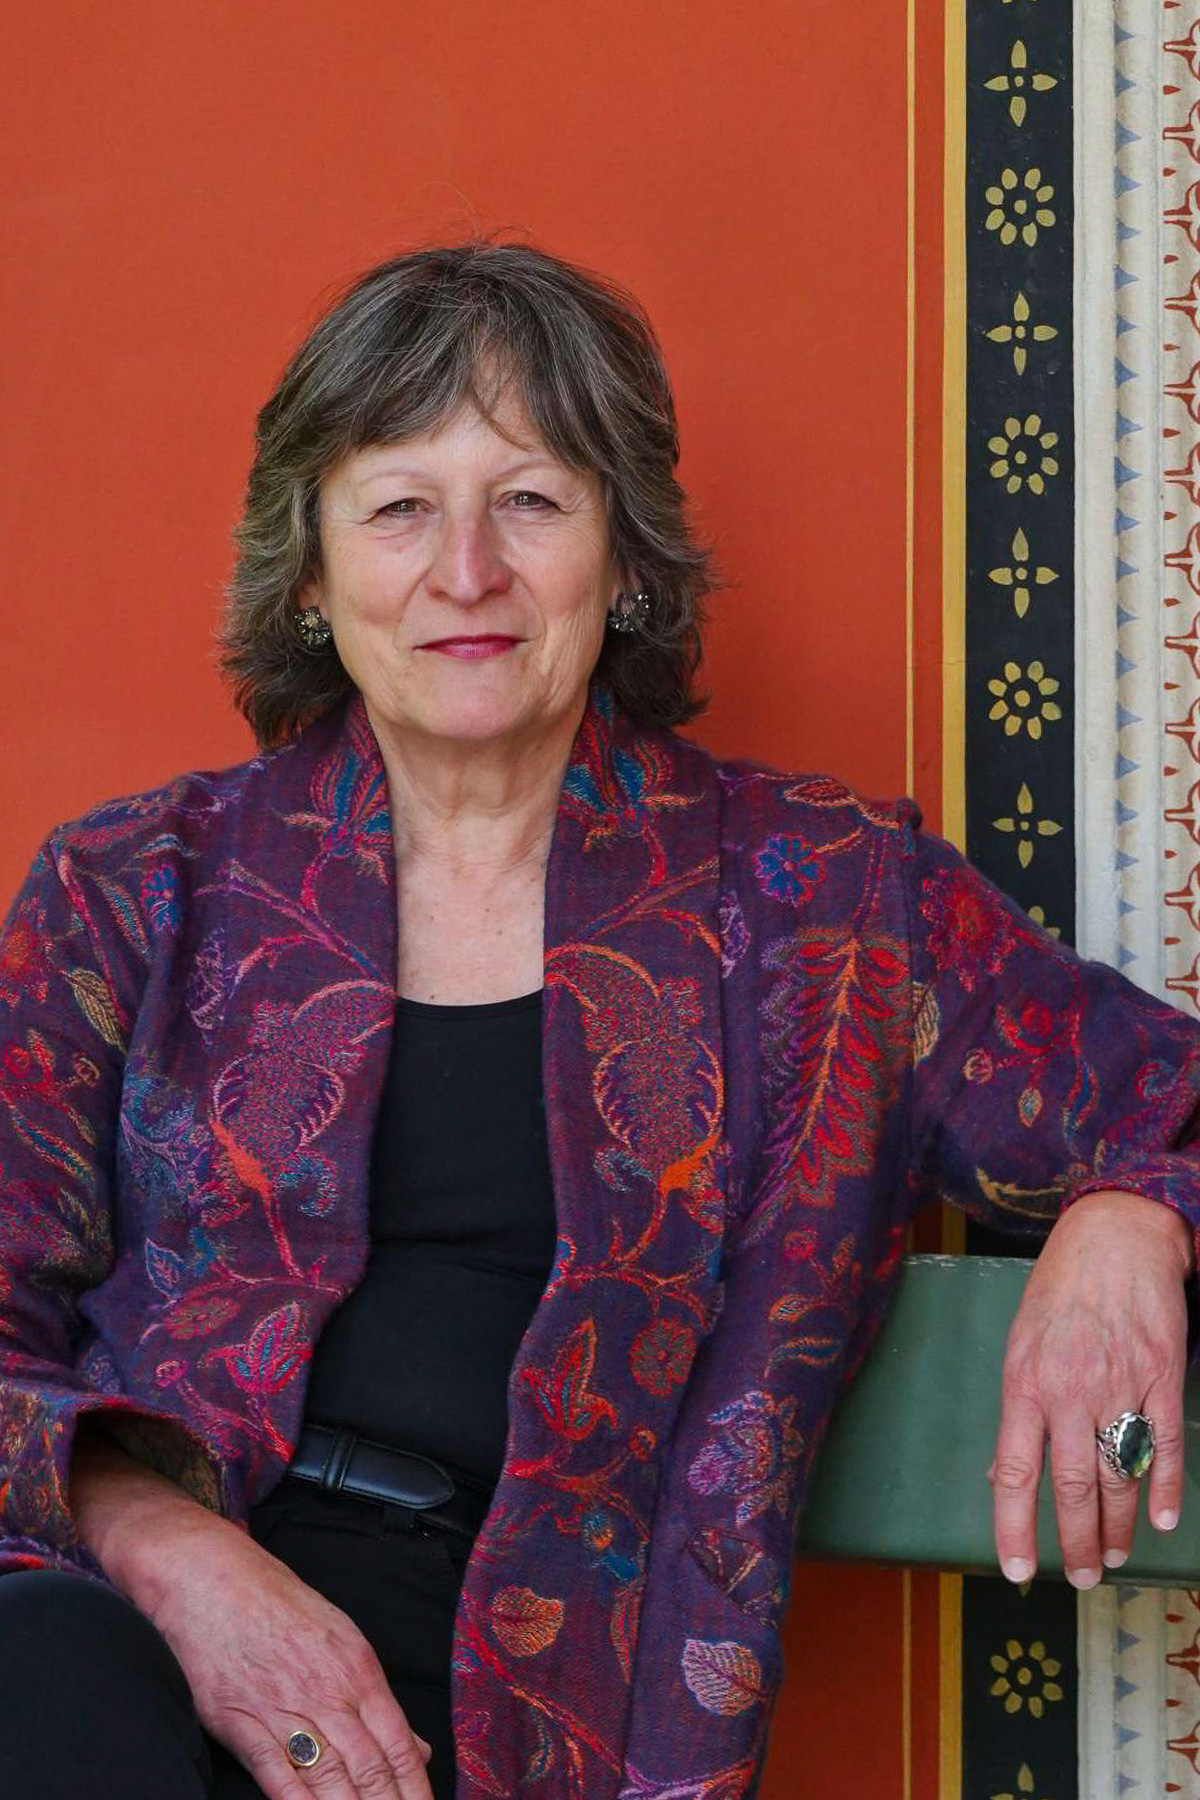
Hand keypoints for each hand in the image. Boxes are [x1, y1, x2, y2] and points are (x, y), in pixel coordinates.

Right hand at [146, 1513, 435, 1799]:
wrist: (219, 1584)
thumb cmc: (285, 1610)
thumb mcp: (345, 1641)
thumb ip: (378, 1702)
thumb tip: (415, 1749)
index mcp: (359, 1672)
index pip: (397, 1746)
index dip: (414, 1789)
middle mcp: (328, 1694)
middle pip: (368, 1769)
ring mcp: (284, 1710)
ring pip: (328, 1778)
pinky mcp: (241, 1723)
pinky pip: (275, 1775)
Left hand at [990, 1189, 1192, 1588]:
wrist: (1115, 1235)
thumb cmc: (1059, 1290)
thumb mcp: (1020, 1342)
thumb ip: (1020, 1407)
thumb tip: (1006, 1473)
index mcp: (1025, 1383)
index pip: (1013, 1472)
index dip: (1015, 1528)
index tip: (1017, 1571)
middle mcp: (1069, 1390)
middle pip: (1072, 1486)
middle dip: (1075, 1541)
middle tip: (1080, 1578)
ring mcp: (1119, 1384)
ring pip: (1118, 1473)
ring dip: (1117, 1524)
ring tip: (1114, 1556)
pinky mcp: (1161, 1374)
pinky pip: (1163, 1443)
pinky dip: (1165, 1487)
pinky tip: (1163, 1519)